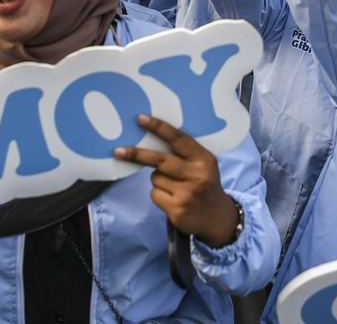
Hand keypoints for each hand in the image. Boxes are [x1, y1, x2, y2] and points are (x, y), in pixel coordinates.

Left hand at [115, 114, 241, 247]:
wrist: (217, 217)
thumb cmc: (204, 184)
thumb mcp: (203, 165)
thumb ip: (184, 153)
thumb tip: (151, 138)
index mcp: (205, 159)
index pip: (179, 139)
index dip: (159, 128)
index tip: (141, 119)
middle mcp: (198, 176)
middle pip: (160, 160)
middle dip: (137, 155)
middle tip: (118, 151)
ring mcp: (187, 194)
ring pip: (155, 178)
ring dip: (158, 180)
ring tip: (175, 186)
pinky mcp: (177, 210)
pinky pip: (155, 194)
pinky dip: (159, 195)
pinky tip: (173, 199)